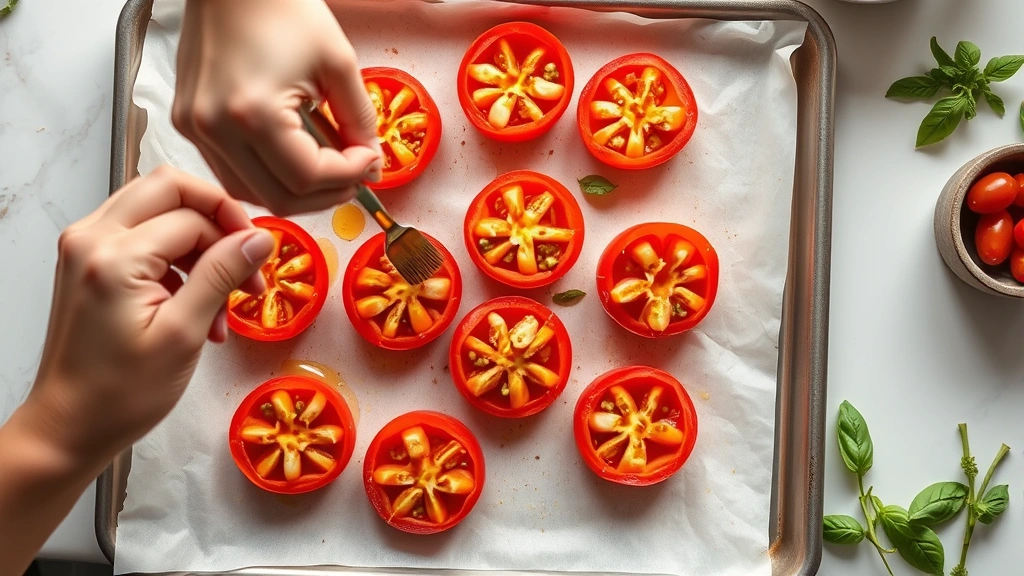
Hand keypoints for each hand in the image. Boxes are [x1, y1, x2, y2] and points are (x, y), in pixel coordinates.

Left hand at [23, 166, 275, 463]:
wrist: (69, 427)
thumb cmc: (121, 394)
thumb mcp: (184, 335)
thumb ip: (221, 276)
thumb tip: (260, 239)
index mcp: (113, 255)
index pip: (192, 215)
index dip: (236, 235)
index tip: (260, 270)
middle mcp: (91, 238)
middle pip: (169, 188)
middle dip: (217, 219)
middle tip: (245, 260)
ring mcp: (85, 247)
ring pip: (157, 208)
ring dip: (199, 244)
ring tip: (222, 299)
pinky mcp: (88, 261)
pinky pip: (144, 235)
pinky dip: (177, 259)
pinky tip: (196, 304)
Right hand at [172, 0, 381, 215]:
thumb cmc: (280, 6)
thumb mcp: (338, 63)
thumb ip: (359, 120)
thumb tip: (370, 162)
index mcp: (252, 112)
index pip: (308, 177)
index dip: (348, 176)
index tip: (369, 161)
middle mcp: (214, 127)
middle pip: (279, 198)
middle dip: (326, 193)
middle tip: (354, 176)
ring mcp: (195, 127)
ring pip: (251, 192)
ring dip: (295, 191)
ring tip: (327, 169)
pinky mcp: (188, 122)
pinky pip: (230, 171)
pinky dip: (266, 175)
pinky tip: (293, 157)